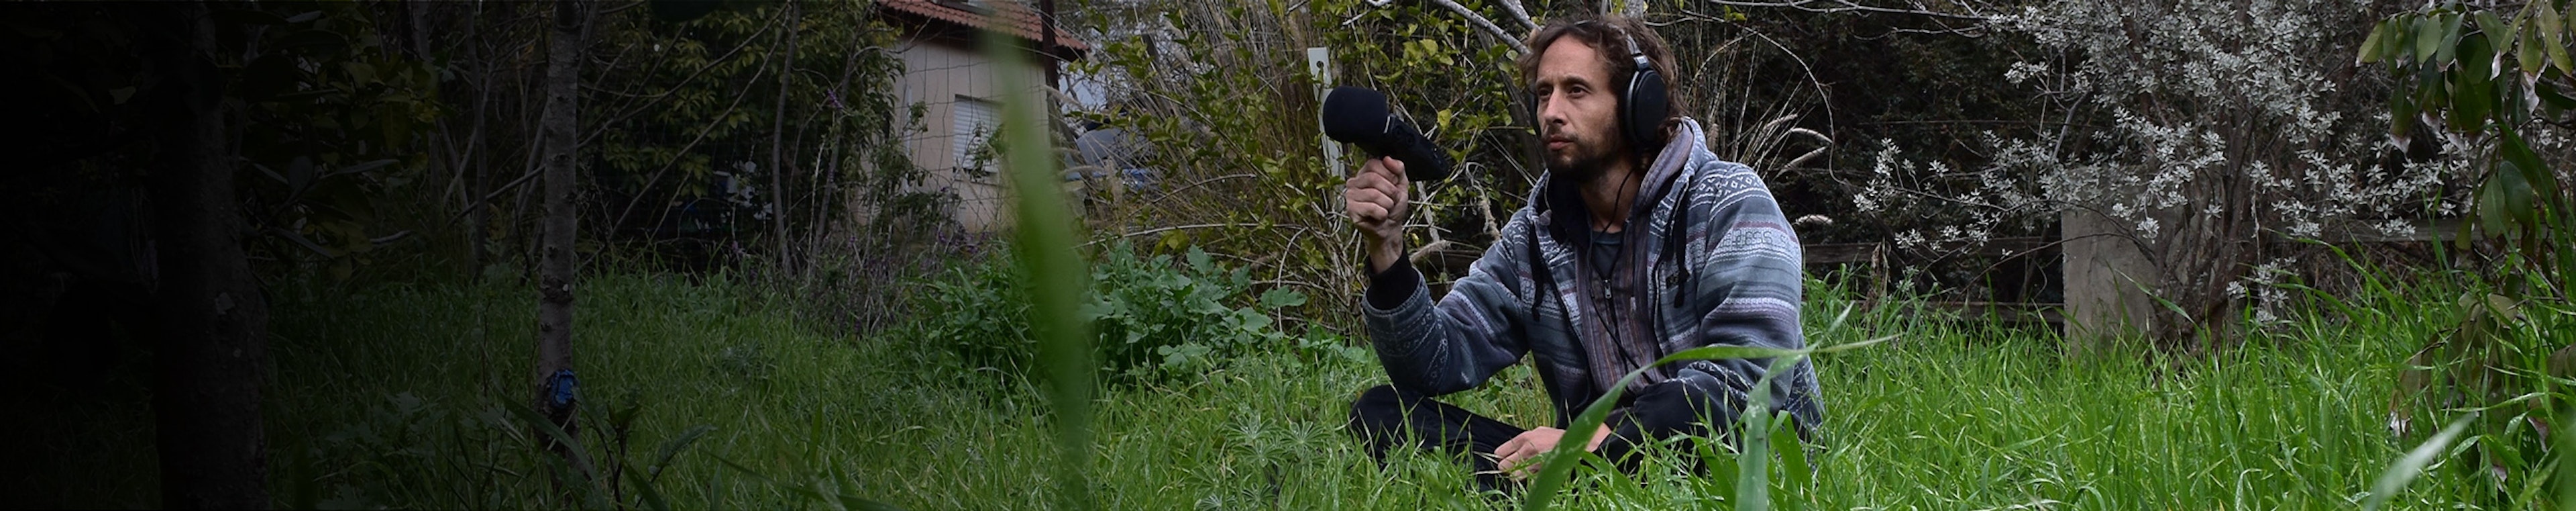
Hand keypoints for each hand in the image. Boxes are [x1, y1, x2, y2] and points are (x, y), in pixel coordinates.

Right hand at [1343, 156, 1408, 272]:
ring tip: (1385, 209)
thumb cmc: (1393, 206)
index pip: (1374, 164)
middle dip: (1390, 192)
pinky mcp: (1351, 210)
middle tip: (1391, 200)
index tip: (1393, 185)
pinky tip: (1379, 216)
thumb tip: (1387, 158)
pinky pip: (1372, 208)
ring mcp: (1350, 196)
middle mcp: (1354, 182)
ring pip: (1374, 194)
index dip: (1389, 175)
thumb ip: (1398, 168)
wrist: (1390, 228)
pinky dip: (1382, 214)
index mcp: (1365, 172)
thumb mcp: (1401, 184)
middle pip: (1373, 178)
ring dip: (1387, 205)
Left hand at [1490, 425, 1611, 479]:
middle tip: (1514, 471)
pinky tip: (1539, 476)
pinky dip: (1531, 481)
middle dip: (1508, 469)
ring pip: (1515, 476)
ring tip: (1527, 475)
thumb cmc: (1562, 440)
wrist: (1586, 445)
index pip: (1501, 451)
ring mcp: (1537, 460)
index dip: (1502, 457)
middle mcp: (1529, 447)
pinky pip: (1530, 481)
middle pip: (1504, 465)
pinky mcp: (1546, 471)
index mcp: (1527, 437)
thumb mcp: (1542, 434)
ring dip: (1519, 477)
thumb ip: (1527, 443)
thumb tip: (1508, 455)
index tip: (1503, 461)